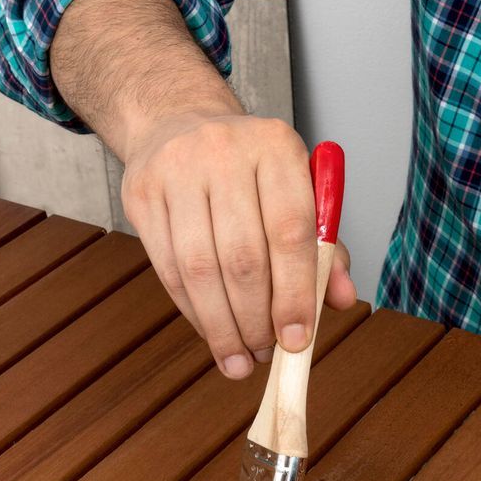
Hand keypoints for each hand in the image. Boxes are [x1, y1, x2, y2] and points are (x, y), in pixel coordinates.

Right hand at [120, 112, 356, 377]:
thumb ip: (325, 249)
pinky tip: (212, 332)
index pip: (291, 232)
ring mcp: (176, 170)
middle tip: (266, 354)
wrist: (181, 123)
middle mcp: (224, 152)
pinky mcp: (141, 193)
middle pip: (243, 257)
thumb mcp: (299, 195)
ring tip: (240, 357)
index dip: (295, 294)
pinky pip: (168, 269)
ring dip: (222, 326)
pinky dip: (194, 312)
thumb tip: (339, 299)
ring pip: (200, 269)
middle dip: (256, 319)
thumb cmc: (254, 174)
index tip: (297, 341)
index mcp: (277, 147)